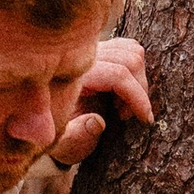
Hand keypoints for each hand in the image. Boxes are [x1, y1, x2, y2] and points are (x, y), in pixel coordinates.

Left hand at [51, 36, 153, 167]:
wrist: (47, 125)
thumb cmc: (58, 138)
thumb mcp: (64, 145)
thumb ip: (77, 136)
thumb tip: (98, 122)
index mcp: (71, 78)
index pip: (116, 74)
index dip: (136, 96)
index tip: (146, 119)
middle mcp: (80, 58)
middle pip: (129, 59)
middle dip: (138, 90)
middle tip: (125, 116)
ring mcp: (90, 51)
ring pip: (132, 50)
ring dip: (137, 80)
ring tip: (122, 105)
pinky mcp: (98, 50)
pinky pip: (127, 48)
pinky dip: (134, 71)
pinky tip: (121, 93)